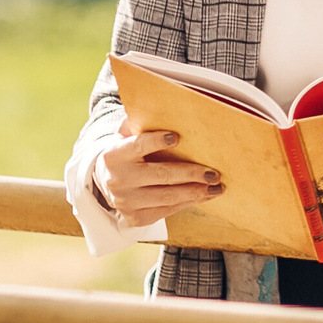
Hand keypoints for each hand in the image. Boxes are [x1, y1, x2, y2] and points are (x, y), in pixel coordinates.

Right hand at [93, 115, 220, 222]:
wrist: (106, 183)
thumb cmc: (126, 153)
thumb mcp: (126, 136)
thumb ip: (140, 123)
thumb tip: (161, 104)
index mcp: (114, 155)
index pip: (138, 146)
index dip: (157, 141)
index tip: (178, 137)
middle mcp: (118, 180)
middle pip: (160, 175)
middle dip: (190, 173)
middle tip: (213, 172)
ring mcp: (126, 202)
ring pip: (167, 196)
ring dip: (196, 192)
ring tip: (216, 187)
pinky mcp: (135, 218)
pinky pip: (167, 210)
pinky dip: (188, 203)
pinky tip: (204, 195)